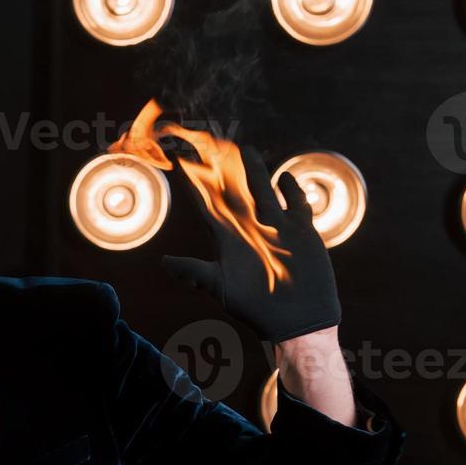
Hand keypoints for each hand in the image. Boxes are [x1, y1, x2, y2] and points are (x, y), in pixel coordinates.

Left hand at [161, 145, 340, 343]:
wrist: (297, 320)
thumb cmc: (256, 308)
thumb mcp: (222, 288)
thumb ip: (195, 272)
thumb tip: (163, 263)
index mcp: (228, 239)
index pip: (208, 205)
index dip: (195, 185)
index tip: (182, 163)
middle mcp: (250, 229)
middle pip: (235, 191)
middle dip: (224, 170)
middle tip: (212, 144)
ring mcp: (277, 228)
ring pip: (263, 191)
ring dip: (256, 172)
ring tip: (246, 151)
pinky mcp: (302, 231)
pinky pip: (296, 204)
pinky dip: (292, 190)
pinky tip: (285, 177)